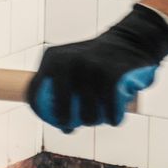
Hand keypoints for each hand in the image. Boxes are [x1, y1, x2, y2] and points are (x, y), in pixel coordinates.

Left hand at [27, 4, 167, 130]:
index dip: (40, 110)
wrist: (129, 41)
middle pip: (61, 101)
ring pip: (87, 107)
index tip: (56, 122)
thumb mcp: (72, 63)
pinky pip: (109, 104)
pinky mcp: (111, 72)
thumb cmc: (96, 61)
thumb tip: (60, 124)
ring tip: (94, 121)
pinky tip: (113, 121)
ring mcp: (90, 65)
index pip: (38, 89)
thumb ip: (61, 87)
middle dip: (64, 119)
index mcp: (53, 57)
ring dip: (91, 120)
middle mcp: (68, 59)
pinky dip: (112, 116)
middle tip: (73, 126)